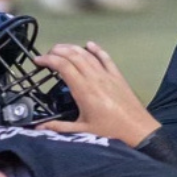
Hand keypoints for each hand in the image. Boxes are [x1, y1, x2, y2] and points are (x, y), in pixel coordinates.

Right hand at [33, 41, 156, 145]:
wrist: (138, 131)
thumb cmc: (110, 132)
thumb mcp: (82, 131)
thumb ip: (59, 127)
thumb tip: (38, 127)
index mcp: (84, 90)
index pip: (63, 66)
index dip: (48, 60)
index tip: (37, 60)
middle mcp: (95, 78)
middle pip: (74, 56)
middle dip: (57, 51)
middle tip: (46, 54)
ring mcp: (107, 75)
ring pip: (88, 54)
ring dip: (72, 48)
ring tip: (60, 48)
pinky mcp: (118, 76)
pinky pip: (106, 58)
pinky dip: (96, 49)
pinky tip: (89, 44)